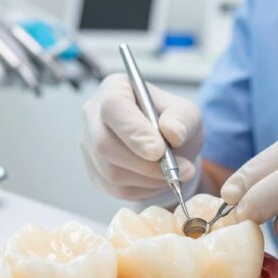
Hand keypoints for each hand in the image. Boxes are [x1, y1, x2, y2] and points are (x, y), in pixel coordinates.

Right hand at [80, 75, 203, 200]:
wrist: (168, 147)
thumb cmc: (173, 123)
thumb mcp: (188, 114)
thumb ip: (183, 119)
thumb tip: (172, 132)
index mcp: (115, 88)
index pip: (113, 107)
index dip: (133, 131)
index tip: (158, 151)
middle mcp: (94, 113)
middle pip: (104, 143)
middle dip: (143, 163)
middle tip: (175, 171)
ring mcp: (89, 143)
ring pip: (110, 170)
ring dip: (147, 179)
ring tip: (172, 174)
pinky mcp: (94, 170)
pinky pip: (113, 187)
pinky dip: (141, 189)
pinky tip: (157, 181)